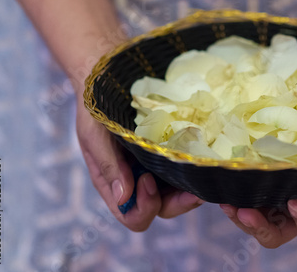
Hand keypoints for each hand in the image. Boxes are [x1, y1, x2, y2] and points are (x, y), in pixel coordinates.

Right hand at [75, 95, 203, 230]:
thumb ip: (108, 167)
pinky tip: (201, 157)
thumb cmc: (95, 110)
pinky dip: (193, 169)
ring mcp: (156, 169)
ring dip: (190, 188)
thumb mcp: (95, 137)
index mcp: (114, 185)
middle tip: (190, 186)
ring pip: (178, 193)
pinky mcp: (169, 153)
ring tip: (200, 171)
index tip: (147, 179)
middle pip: (162, 209)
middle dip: (177, 202)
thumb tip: (124, 198)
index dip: (144, 206)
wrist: (109, 81)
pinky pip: (184, 169)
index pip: (132, 215)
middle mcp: (137, 183)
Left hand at [220, 147, 296, 247]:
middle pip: (279, 232)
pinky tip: (228, 180)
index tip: (295, 202)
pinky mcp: (274, 177)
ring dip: (241, 214)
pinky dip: (239, 190)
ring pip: (260, 216)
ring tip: (227, 200)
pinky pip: (254, 190)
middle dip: (260, 228)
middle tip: (243, 211)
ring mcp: (287, 194)